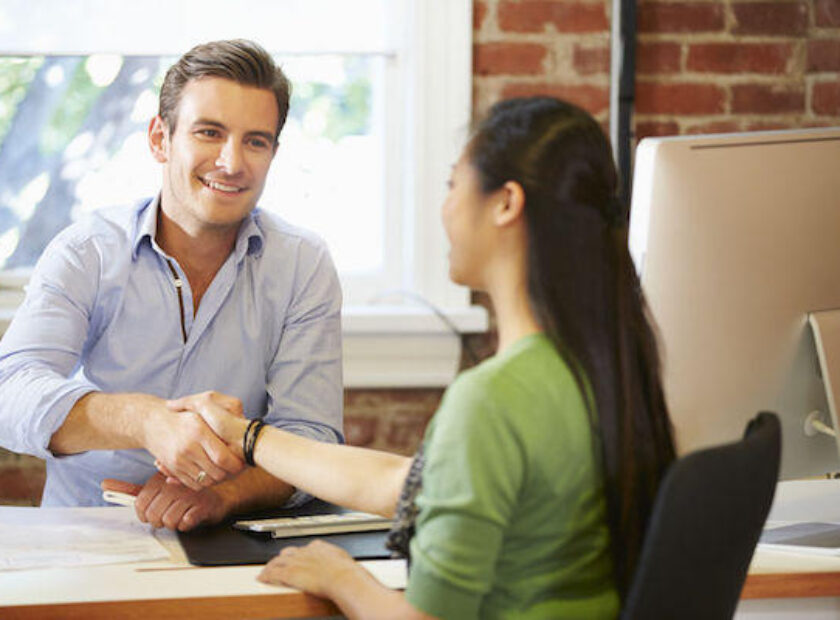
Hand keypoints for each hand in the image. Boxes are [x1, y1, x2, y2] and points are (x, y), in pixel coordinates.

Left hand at [102, 473, 230, 530]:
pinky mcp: (203, 505)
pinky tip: (191, 515)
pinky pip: (185, 523)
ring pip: (169, 521)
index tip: (152, 512)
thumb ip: (130, 489)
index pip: (140, 504)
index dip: (144, 514)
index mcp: (160, 480)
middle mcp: (174, 485)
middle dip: (159, 520)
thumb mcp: (156, 486)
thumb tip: (105, 484)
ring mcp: (189, 495)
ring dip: (174, 523)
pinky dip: (187, 524)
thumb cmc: (185, 490)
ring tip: (181, 513)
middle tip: (169, 514)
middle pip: (154, 516)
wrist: (220, 489)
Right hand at [138, 393, 243, 490]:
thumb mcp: (201, 410)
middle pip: (216, 472)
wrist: (151, 422)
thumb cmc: (182, 415)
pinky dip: (204, 483)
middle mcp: (188, 447)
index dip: (235, 464)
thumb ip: (219, 422)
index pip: (222, 457)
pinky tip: (209, 474)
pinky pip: (193, 484)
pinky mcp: (173, 468)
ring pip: (206, 481)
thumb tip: (240, 437)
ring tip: (224, 472)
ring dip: (217, 480)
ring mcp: (179, 459)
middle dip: (229, 474)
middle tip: (235, 470)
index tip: (241, 463)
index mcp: (198, 431)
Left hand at [258, 540, 360, 597]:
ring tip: (266, 569)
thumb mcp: (343, 560)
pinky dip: (266, 576)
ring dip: (270, 566)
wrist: (342, 577)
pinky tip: (261, 578)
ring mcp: (296, 562)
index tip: (297, 556)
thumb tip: (343, 563)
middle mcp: (304, 552)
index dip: (298, 553)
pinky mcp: (290, 574)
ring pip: (277, 562)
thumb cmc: (346, 571)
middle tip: (277, 562)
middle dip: (282, 557)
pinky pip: (273, 574)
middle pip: (287, 552)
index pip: (303, 548)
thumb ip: (338, 559)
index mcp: (318, 547)